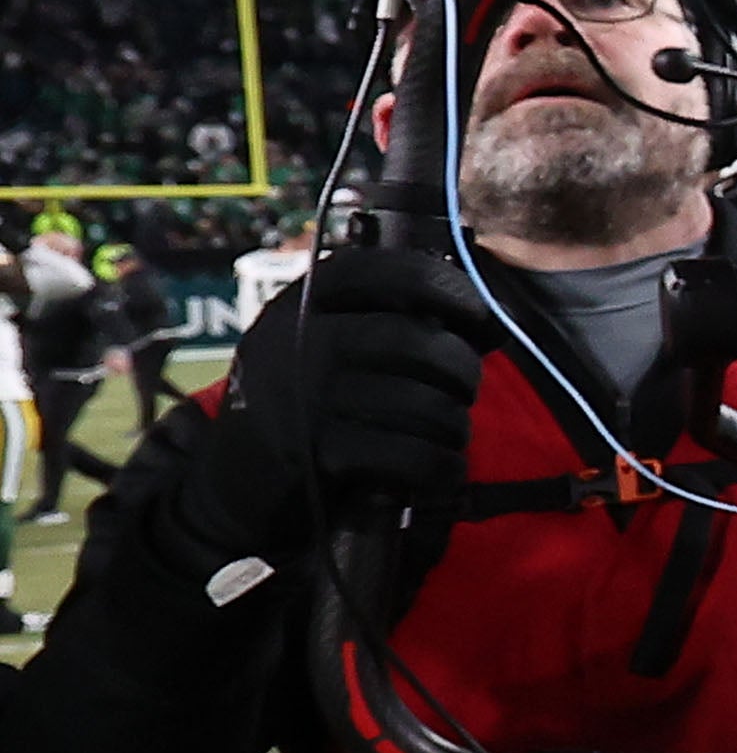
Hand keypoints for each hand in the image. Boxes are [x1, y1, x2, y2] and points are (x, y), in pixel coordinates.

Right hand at [174, 245, 499, 560]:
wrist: (232, 481)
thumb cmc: (304, 404)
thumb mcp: (323, 344)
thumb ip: (388, 321)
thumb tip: (488, 322)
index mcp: (303, 302)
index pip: (385, 271)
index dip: (446, 285)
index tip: (478, 313)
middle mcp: (298, 340)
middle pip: (415, 341)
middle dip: (462, 369)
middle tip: (465, 389)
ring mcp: (304, 397)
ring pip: (421, 402)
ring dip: (455, 424)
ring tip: (451, 433)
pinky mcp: (316, 453)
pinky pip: (410, 455)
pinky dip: (443, 466)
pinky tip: (444, 469)